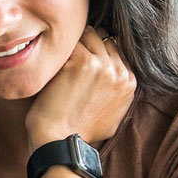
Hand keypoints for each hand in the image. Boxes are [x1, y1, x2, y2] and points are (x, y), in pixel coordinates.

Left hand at [25, 26, 135, 150]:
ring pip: (88, 35)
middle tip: (65, 50)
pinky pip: (69, 41)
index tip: (79, 53)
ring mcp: (101, 65)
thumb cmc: (79, 132)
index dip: (95, 48)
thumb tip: (110, 79)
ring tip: (56, 54)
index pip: (115, 49)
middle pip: (103, 38)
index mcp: (129, 81)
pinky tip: (48, 58)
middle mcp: (119, 71)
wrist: (62, 142)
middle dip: (85, 41)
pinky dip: (58, 47)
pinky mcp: (80, 62)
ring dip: (72, 41)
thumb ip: (115, 90)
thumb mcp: (112, 113)